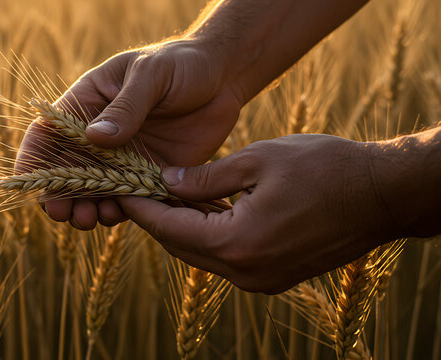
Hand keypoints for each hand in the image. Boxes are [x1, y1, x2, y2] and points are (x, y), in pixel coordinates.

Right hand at [16, 38, 242, 229]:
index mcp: (88, 104)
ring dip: (87, 208)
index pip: (50, 133)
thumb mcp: (151, 75)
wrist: (223, 78)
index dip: (34, 159)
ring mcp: (124, 158)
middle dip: (60, 195)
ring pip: (95, 191)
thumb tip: (94, 138)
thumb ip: (126, 106)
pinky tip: (119, 215)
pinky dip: (121, 211)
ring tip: (90, 219)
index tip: (31, 185)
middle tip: (63, 214)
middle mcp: (100, 135)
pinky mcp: (150, 174)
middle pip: (67, 170)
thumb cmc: (181, 63)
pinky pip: (129, 198)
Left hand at [117, 134, 402, 293]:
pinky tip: (201, 211)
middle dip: (157, 219)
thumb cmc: (324, 168)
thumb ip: (205, 178)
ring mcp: (261, 279)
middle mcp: (245, 272)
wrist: (382, 195)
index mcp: (237, 243)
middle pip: (181, 247)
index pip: (169, 229)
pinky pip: (226, 258)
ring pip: (202, 254)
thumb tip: (167, 184)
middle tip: (138, 191)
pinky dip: (208, 236)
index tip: (120, 191)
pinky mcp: (274, 277)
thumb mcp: (257, 160)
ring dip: (182, 228)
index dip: (141, 208)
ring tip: (164, 197)